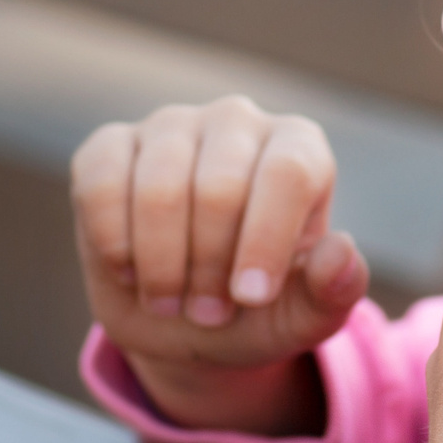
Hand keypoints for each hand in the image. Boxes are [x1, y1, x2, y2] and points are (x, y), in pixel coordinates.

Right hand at [71, 96, 368, 434]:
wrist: (184, 321)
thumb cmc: (254, 309)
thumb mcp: (301, 318)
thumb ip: (332, 292)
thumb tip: (341, 252)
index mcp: (299, 149)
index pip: (287, 173)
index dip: (265, 240)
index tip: (251, 298)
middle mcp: (237, 122)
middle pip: (220, 188)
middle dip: (210, 268)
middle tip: (211, 312)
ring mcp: (170, 126)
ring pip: (159, 190)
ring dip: (162, 266)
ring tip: (171, 301)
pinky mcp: (109, 146)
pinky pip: (101, 186)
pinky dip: (114, 246)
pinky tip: (131, 272)